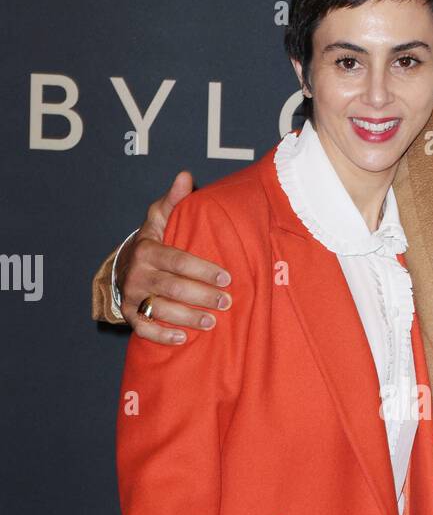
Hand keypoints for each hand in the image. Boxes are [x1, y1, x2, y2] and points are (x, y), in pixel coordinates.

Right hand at [118, 171, 232, 343]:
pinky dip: (163, 335)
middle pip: (172, 287)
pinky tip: (184, 338)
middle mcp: (137, 273)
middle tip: (227, 302)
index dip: (203, 270)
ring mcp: (132, 295)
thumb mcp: (161, 217)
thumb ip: (175, 200)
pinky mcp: (130, 314)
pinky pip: (144, 329)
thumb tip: (186, 176)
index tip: (227, 277)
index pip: (178, 260)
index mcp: (148, 248)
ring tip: (212, 322)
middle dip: (201, 296)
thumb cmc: (154, 241)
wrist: (125, 265)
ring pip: (161, 310)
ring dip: (188, 317)